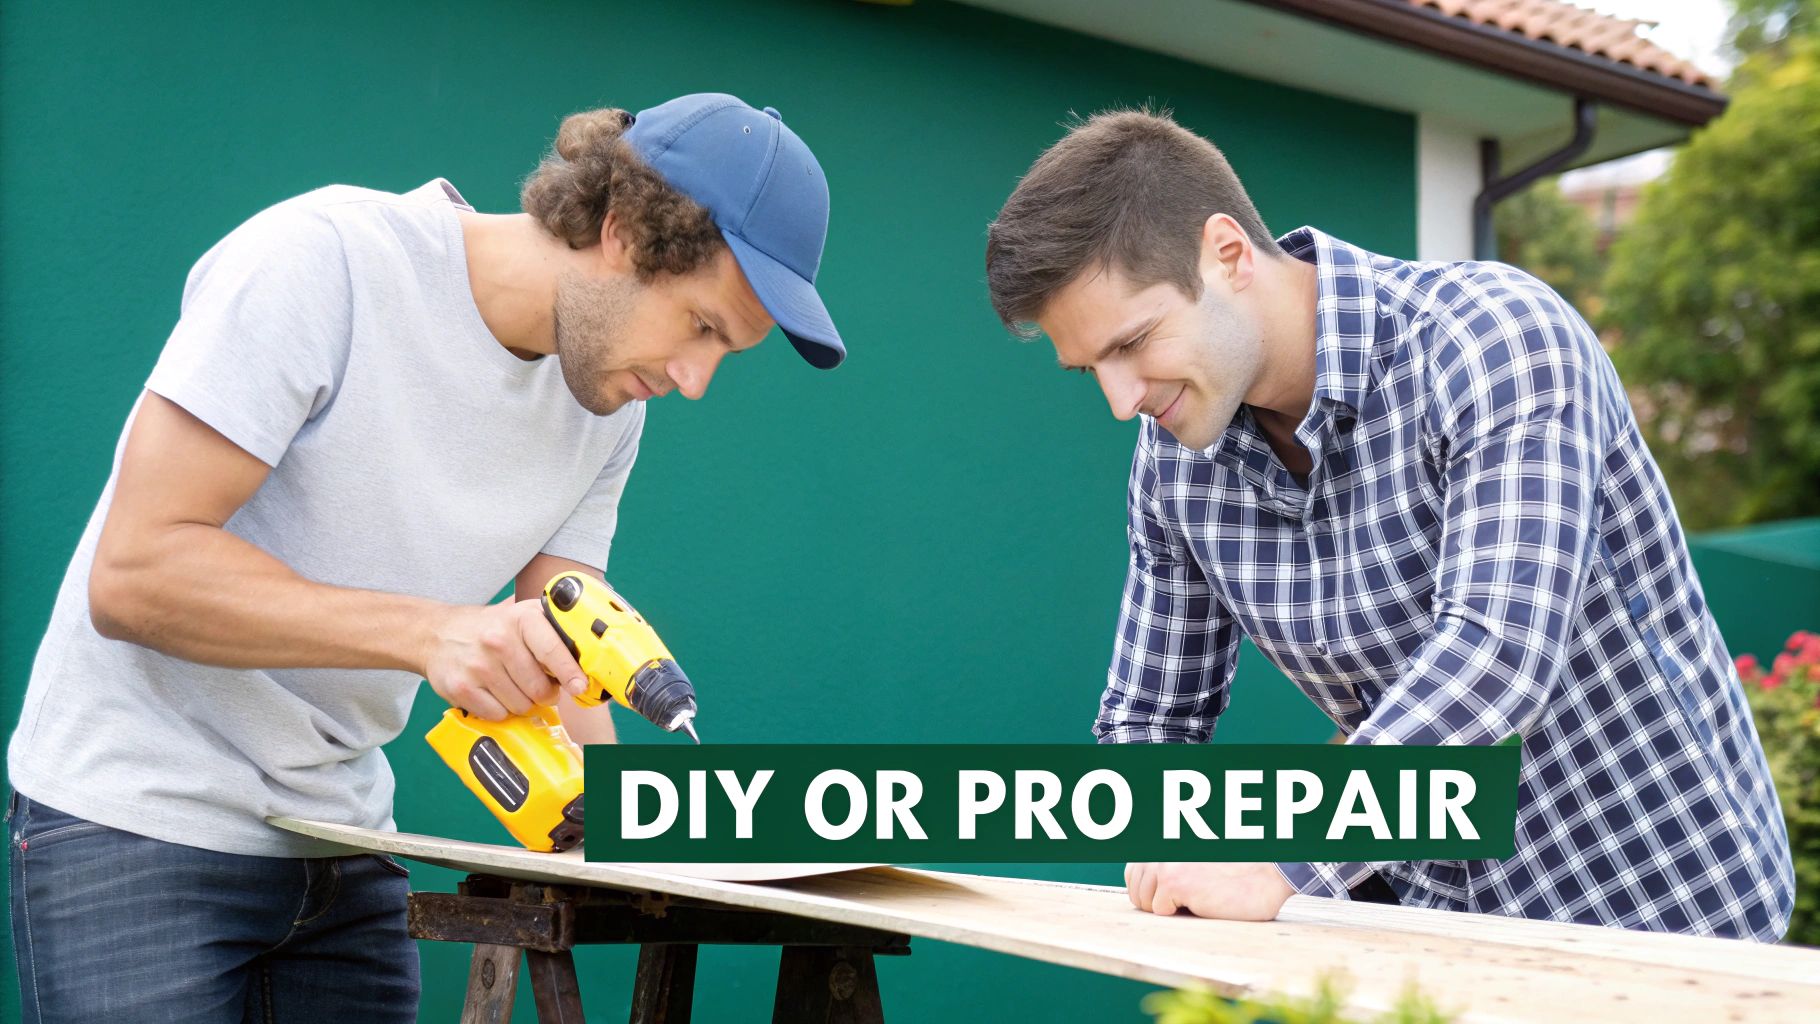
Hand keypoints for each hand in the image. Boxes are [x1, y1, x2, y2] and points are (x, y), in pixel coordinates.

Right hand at [423, 599, 586, 719]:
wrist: (438, 634)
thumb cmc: (491, 629)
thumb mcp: (523, 617)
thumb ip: (555, 632)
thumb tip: (593, 657)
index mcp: (521, 618)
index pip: (553, 650)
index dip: (571, 672)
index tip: (580, 686)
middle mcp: (499, 640)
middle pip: (539, 688)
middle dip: (545, 693)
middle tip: (539, 686)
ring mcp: (478, 665)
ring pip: (520, 705)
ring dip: (523, 702)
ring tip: (513, 685)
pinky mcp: (461, 687)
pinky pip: (498, 714)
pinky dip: (501, 710)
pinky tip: (494, 693)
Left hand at [1123, 861, 1294, 920]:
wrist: (1265, 873)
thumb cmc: (1236, 874)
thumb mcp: (1195, 863)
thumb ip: (1170, 866)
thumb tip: (1143, 893)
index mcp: (1164, 846)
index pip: (1132, 872)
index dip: (1146, 890)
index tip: (1165, 897)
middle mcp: (1159, 852)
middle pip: (1135, 890)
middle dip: (1155, 904)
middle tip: (1186, 901)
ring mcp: (1165, 865)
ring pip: (1144, 902)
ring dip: (1167, 909)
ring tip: (1195, 900)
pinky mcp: (1175, 883)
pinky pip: (1159, 911)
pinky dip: (1179, 914)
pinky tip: (1202, 903)